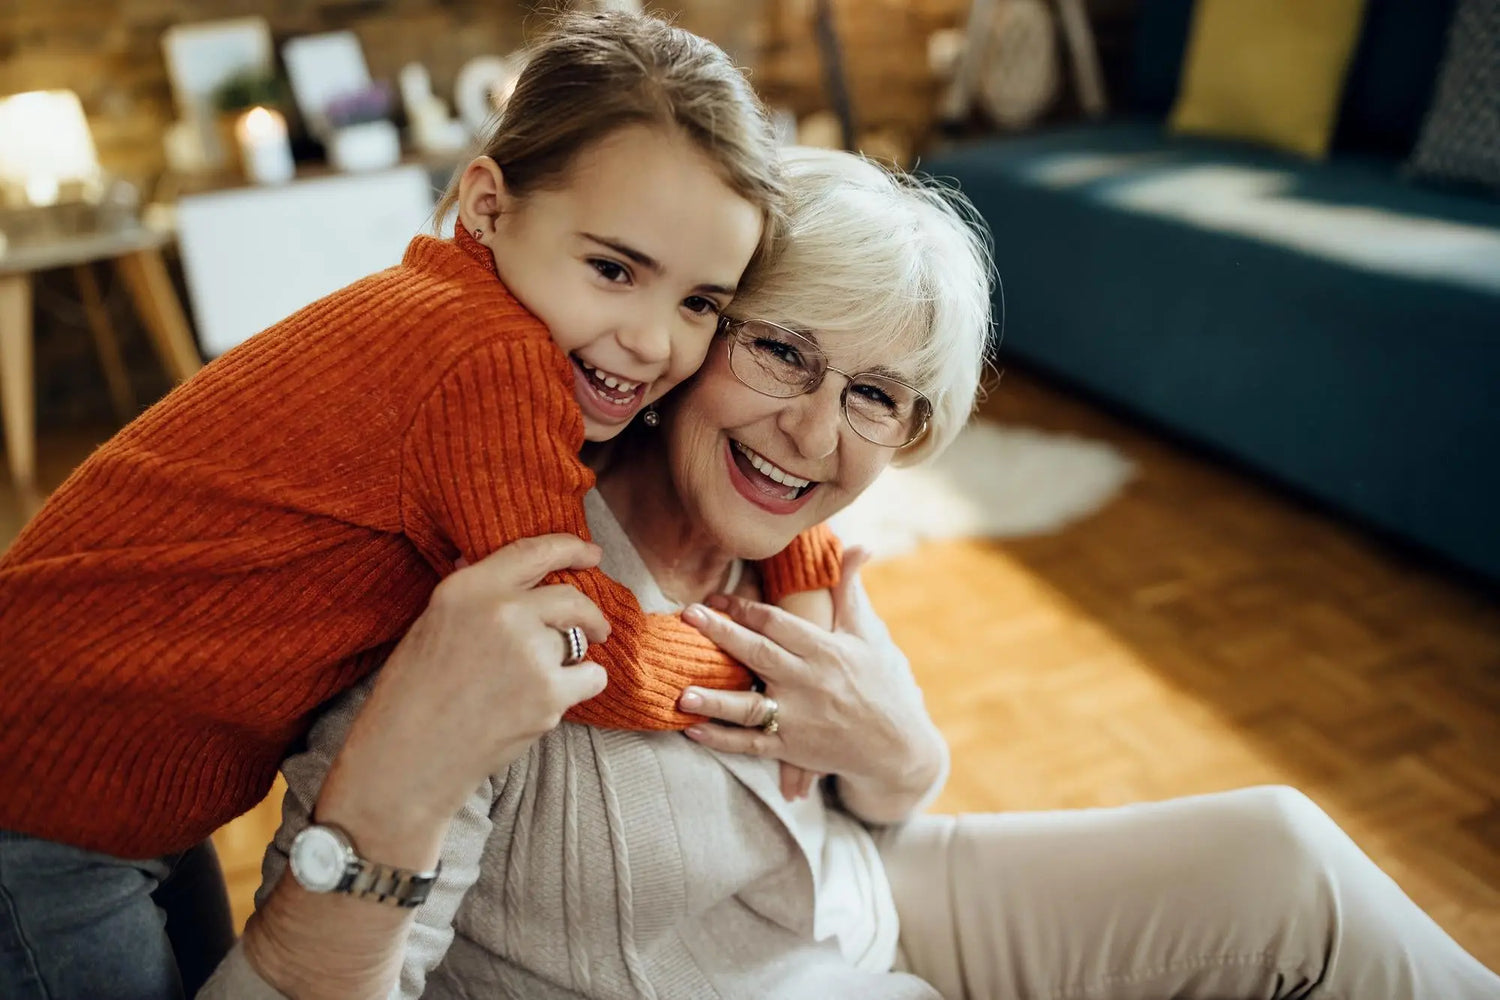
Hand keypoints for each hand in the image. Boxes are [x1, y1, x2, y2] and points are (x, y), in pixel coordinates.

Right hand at [317, 534, 609, 860]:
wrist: (407, 759)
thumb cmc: (410, 694)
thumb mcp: (430, 625)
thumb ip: (470, 595)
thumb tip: (490, 563)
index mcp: (468, 589)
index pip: (533, 551)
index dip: (570, 548)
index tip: (592, 553)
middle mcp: (503, 612)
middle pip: (571, 598)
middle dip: (590, 613)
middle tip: (597, 626)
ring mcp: (530, 653)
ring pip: (578, 642)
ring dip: (569, 658)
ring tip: (533, 683)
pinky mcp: (549, 695)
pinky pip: (591, 677)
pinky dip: (580, 687)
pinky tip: (551, 700)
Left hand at [678, 548, 942, 809]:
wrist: (896, 746)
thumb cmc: (878, 684)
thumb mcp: (865, 635)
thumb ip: (849, 591)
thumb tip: (860, 545)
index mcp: (825, 650)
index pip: (777, 623)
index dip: (744, 608)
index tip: (713, 598)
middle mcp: (809, 682)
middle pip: (758, 654)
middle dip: (721, 634)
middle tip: (688, 616)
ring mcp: (799, 719)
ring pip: (750, 707)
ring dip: (715, 700)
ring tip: (682, 693)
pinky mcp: (792, 749)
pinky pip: (752, 745)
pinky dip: (722, 740)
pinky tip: (693, 730)